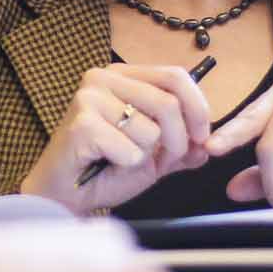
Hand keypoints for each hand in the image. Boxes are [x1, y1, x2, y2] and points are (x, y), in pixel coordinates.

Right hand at [18, 62, 212, 211]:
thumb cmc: (104, 170)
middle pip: (168, 103)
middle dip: (178, 141)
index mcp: (124, 76)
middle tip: (165, 161)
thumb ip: (182, 146)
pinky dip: (127, 165)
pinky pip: (131, 149)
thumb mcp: (154, 154)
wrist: (64, 195)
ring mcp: (90, 97)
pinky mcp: (81, 123)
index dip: (198, 108)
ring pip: (151, 130)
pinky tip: (107, 163)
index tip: (202, 138)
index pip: (175, 76)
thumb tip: (209, 143)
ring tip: (122, 160)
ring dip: (147, 157)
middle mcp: (104, 77)